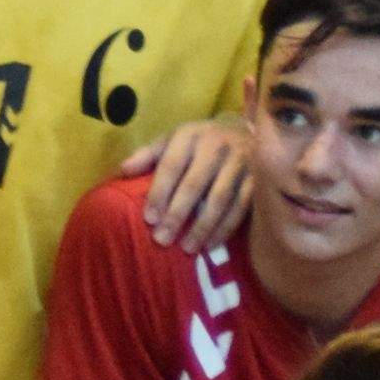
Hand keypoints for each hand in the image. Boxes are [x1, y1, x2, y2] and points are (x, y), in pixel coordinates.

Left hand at [129, 117, 252, 253]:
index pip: (171, 166)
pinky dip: (226, 228)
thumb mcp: (173, 139)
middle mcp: (216, 146)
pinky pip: (241, 207)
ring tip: (188, 249)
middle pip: (194, 185)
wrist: (244, 130)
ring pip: (219, 199)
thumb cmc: (199, 141)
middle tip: (163, 240)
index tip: (149, 219)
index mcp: (190, 136)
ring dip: (203, 226)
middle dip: (177, 214)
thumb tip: (122, 171)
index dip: (159, 193)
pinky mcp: (257, 178)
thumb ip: (148, 155)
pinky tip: (212, 244)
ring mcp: (240, 162)